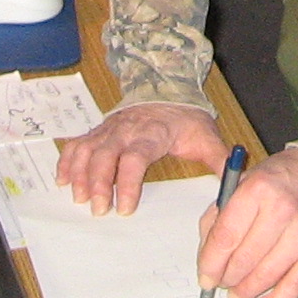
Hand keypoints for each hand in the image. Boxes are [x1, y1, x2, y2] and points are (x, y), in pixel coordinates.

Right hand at [56, 101, 226, 215]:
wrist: (168, 88)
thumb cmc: (186, 119)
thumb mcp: (206, 136)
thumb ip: (219, 161)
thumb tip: (235, 185)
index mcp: (152, 134)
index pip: (135, 158)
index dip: (126, 183)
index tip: (124, 207)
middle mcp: (126, 131)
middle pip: (105, 156)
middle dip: (98, 183)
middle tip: (97, 209)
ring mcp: (109, 130)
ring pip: (88, 150)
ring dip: (80, 174)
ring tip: (78, 198)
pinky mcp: (98, 131)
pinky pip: (77, 144)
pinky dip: (67, 161)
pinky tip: (63, 180)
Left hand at [198, 146, 297, 297]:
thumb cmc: (284, 178)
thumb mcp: (246, 180)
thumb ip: (220, 214)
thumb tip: (207, 254)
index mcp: (258, 189)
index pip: (225, 236)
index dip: (210, 263)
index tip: (205, 276)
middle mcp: (283, 210)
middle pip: (244, 260)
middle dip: (226, 278)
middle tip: (221, 282)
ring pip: (266, 276)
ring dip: (245, 291)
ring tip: (237, 293)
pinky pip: (294, 285)